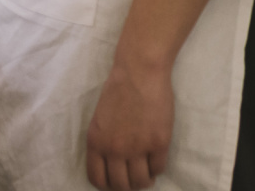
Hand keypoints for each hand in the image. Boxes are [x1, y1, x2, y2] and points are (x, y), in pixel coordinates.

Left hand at [85, 63, 174, 188]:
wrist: (139, 74)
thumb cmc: (117, 92)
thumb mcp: (100, 120)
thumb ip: (103, 142)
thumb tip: (111, 164)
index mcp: (95, 142)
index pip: (97, 178)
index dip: (107, 184)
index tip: (115, 180)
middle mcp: (114, 148)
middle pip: (121, 185)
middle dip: (128, 185)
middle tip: (133, 177)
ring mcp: (137, 148)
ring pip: (141, 182)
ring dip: (144, 180)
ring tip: (146, 172)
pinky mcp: (159, 143)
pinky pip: (159, 169)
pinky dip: (157, 167)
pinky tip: (155, 158)